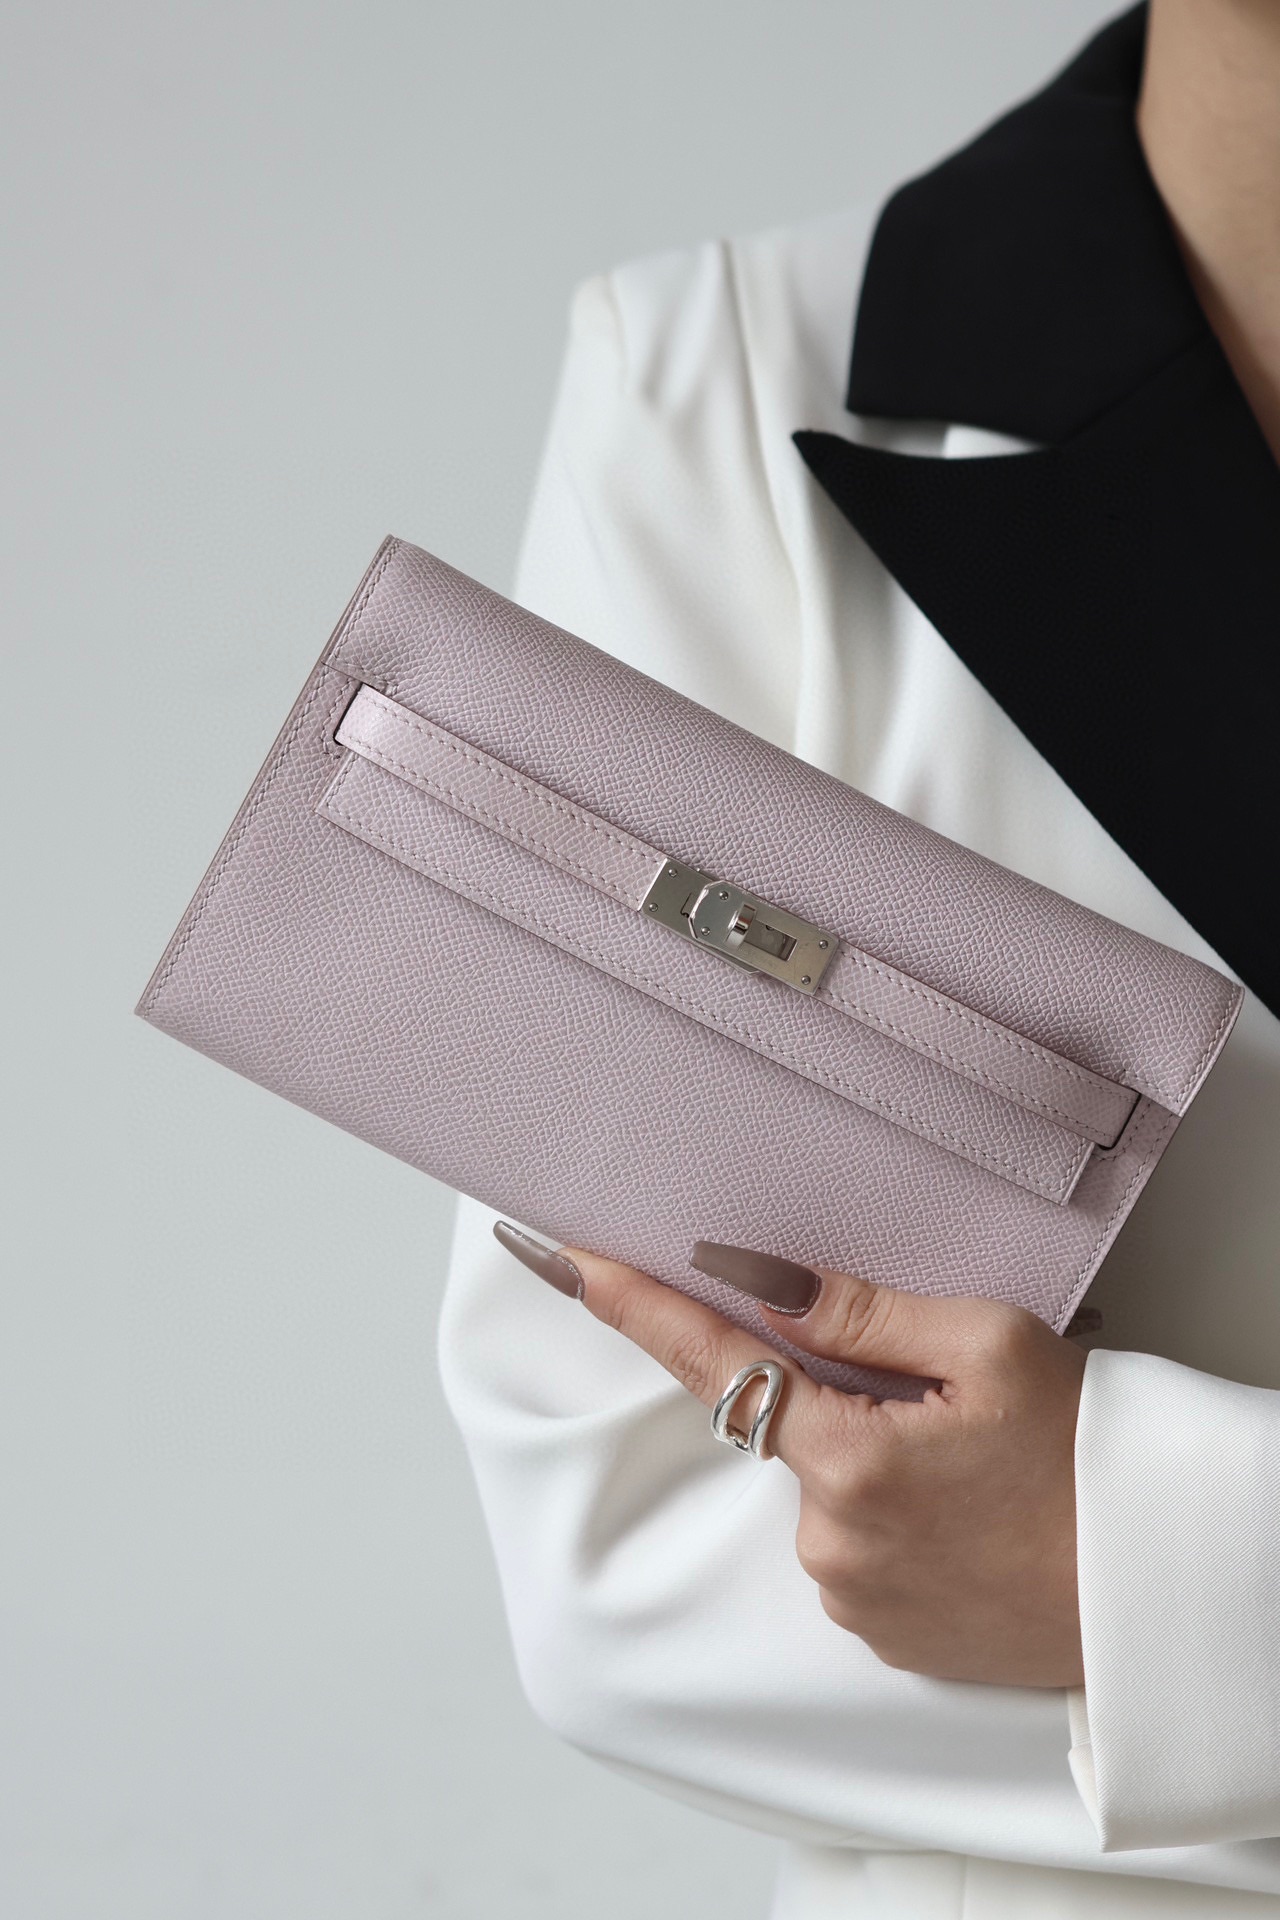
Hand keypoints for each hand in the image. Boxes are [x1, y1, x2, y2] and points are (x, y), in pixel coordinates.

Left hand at [494, 1225, 1086, 1688]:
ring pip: (825, 1486)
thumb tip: (758, 1276)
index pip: (717, 1364)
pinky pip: (852, 1545)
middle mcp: (832, 1540)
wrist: (1150, 1590)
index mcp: (852, 1458)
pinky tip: (964, 1512)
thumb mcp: (992, 1346)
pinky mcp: (877, 1631)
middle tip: (944, 1402)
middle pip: (792, 1425)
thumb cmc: (1088, 1459)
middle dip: (839, 1395)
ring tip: (975, 1467)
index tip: (575, 1262)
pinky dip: (890, 1513)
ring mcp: (851, 1596)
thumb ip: (865, 1311)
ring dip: (871, 1458)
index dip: (640, 1308)